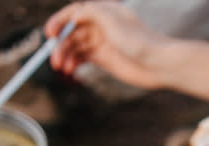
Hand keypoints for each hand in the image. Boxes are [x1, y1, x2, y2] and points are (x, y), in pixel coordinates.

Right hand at [45, 1, 166, 88]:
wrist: (158, 63)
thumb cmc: (139, 40)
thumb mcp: (112, 20)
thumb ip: (90, 12)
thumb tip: (73, 15)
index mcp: (102, 12)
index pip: (74, 13)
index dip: (59, 22)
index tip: (50, 34)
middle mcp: (100, 26)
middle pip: (71, 32)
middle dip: (60, 45)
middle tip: (55, 60)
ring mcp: (101, 43)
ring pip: (75, 47)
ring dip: (65, 56)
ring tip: (62, 68)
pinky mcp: (104, 59)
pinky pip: (82, 59)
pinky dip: (73, 63)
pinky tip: (70, 70)